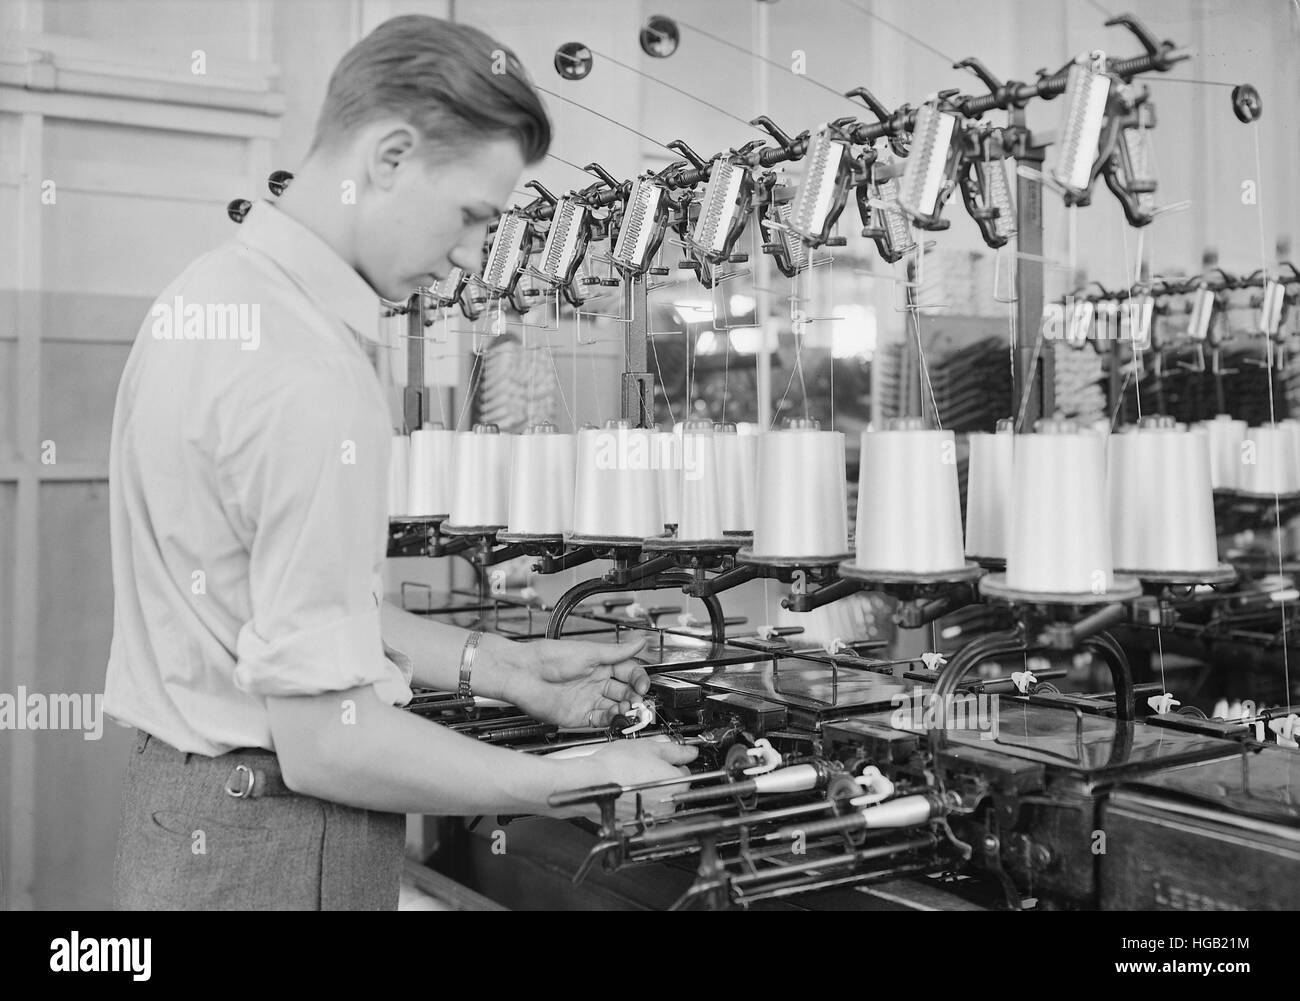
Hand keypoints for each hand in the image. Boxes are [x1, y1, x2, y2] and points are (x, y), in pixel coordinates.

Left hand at [500, 637, 651, 728]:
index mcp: (601, 665)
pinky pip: (600, 721)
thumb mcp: (588, 651)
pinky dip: (610, 720)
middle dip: (634, 697)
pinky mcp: (579, 716)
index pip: (629, 673)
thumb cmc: (549, 657)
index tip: (643, 685)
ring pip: (615, 708)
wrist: (524, 674)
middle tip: (638, 700)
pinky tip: (614, 716)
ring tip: (626, 708)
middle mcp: (596, 683)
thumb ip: (617, 652)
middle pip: (625, 692)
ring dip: (624, 709)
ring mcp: (588, 700)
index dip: (638, 679)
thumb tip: (639, 641)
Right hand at [560, 737, 698, 821]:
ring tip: (631, 779)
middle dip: (661, 778)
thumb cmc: (617, 765)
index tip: (659, 759)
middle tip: (642, 766)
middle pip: (671, 788)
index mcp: (678, 785)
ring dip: (649, 793)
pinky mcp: (634, 826)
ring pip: (656, 802)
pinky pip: (640, 814)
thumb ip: (676, 750)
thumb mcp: (650, 747)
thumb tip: (690, 751)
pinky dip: (635, 806)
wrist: (590, 781)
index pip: (684, 771)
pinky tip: (625, 793)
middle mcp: (668, 805)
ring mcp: (651, 817)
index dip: (671, 762)